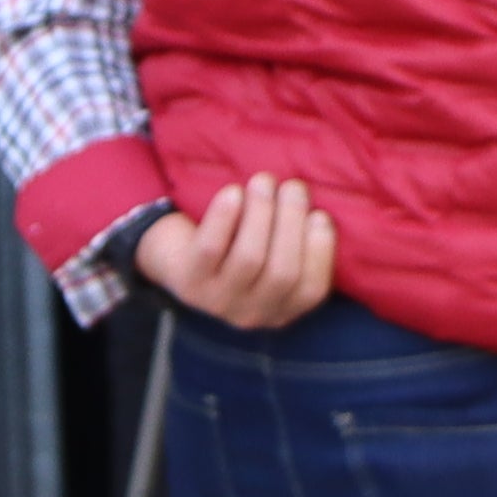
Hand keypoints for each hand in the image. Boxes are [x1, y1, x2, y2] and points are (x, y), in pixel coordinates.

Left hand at [134, 175, 337, 332]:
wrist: (175, 257)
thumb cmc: (235, 246)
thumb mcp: (269, 253)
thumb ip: (295, 238)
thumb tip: (312, 207)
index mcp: (281, 309)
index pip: (310, 290)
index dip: (320, 252)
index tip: (319, 214)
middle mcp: (252, 315)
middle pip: (282, 273)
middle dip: (292, 223)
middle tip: (293, 187)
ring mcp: (218, 302)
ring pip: (249, 259)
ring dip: (261, 213)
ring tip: (264, 181)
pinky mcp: (188, 284)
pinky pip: (211, 248)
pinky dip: (224, 217)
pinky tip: (233, 192)